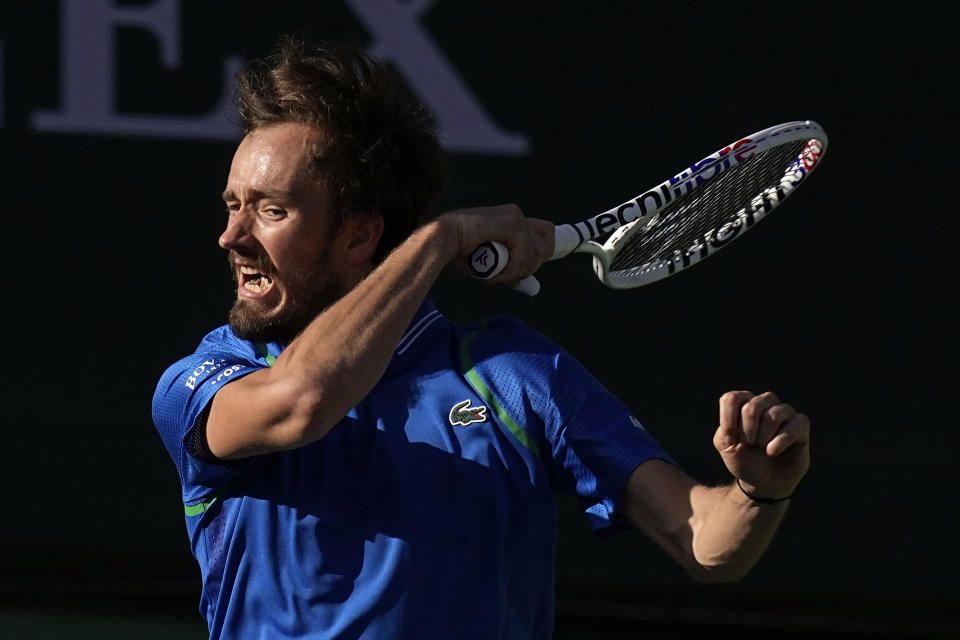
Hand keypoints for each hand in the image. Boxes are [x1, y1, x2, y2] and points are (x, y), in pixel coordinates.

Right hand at [437, 204, 553, 285]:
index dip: (542, 254)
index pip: (546, 234)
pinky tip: (493, 273)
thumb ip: (510, 271)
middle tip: (505, 277)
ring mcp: (516, 218)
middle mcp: (517, 215)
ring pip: (536, 255)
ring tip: (493, 276)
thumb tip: (528, 285)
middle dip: (528, 268)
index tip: (529, 271)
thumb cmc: (458, 252)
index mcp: (512, 220)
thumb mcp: (490, 264)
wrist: (441, 241)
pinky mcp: (513, 224)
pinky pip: (524, 256)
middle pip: (546, 246)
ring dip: (515, 273)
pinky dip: (510, 271)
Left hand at [713, 391, 809, 499]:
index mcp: (743, 403)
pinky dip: (781, 441)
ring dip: (763, 436)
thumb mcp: (727, 447)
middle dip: (747, 432)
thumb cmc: (745, 460)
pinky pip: (795, 424)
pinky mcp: (801, 424)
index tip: (730, 440)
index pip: (731, 399)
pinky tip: (772, 451)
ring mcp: (784, 411)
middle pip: (751, 407)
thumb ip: (726, 430)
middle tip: (749, 444)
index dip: (728, 421)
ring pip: (773, 415)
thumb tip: (741, 422)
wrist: (764, 482)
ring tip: (762, 447)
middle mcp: (764, 402)